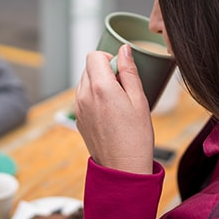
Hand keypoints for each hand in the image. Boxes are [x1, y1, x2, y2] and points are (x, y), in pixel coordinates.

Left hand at [74, 44, 154, 173]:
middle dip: (104, 71)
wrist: (123, 168)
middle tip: (123, 88)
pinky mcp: (78, 119)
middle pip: (88, 67)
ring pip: (85, 82)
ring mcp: (78, 108)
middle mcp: (84, 95)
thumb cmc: (136, 137)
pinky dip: (94, 97)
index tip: (121, 70)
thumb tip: (124, 50)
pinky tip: (110, 113)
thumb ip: (129, 71)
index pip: (94, 55)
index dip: (109, 58)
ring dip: (99, 84)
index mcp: (100, 87)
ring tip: (117, 102)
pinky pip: (83, 97)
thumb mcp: (139, 99)